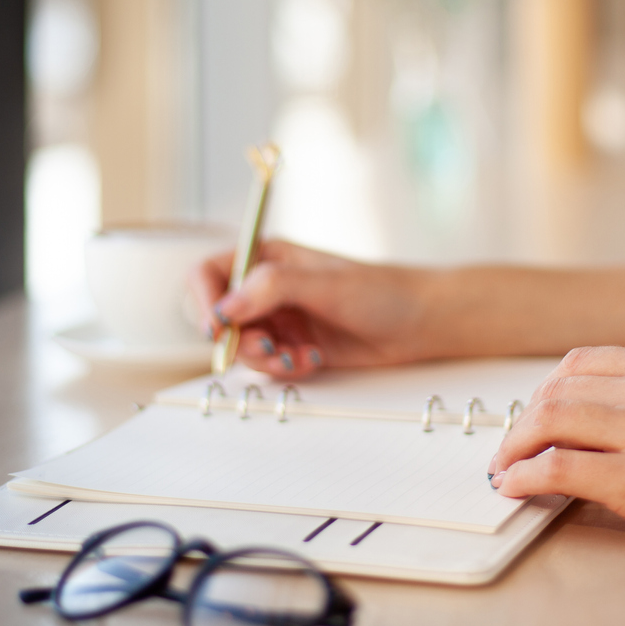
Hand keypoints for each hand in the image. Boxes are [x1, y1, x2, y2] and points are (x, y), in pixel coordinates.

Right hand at [190, 241, 436, 376]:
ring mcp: (281, 318)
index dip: (204, 299)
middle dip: (239, 338)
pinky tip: (313, 360)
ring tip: (296, 356)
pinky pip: (269, 364)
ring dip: (264, 358)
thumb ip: (272, 288)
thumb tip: (227, 307)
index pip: (210, 272)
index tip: (216, 326)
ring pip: (243, 346)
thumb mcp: (325, 284)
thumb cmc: (381, 291)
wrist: (420, 322)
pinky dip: (285, 368)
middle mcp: (269, 288)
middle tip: (267, 347)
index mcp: (268, 257)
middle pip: (222, 317)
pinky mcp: (295, 345)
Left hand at [488, 346, 624, 585]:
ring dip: (513, 448)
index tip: (528, 420)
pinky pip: (557, 467)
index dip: (543, 393)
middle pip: (557, 392)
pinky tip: (514, 488)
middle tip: (506, 452)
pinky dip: (523, 476)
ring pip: (549, 422)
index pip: (581, 363)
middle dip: (520, 424)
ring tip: (504, 471)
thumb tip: (576, 419)